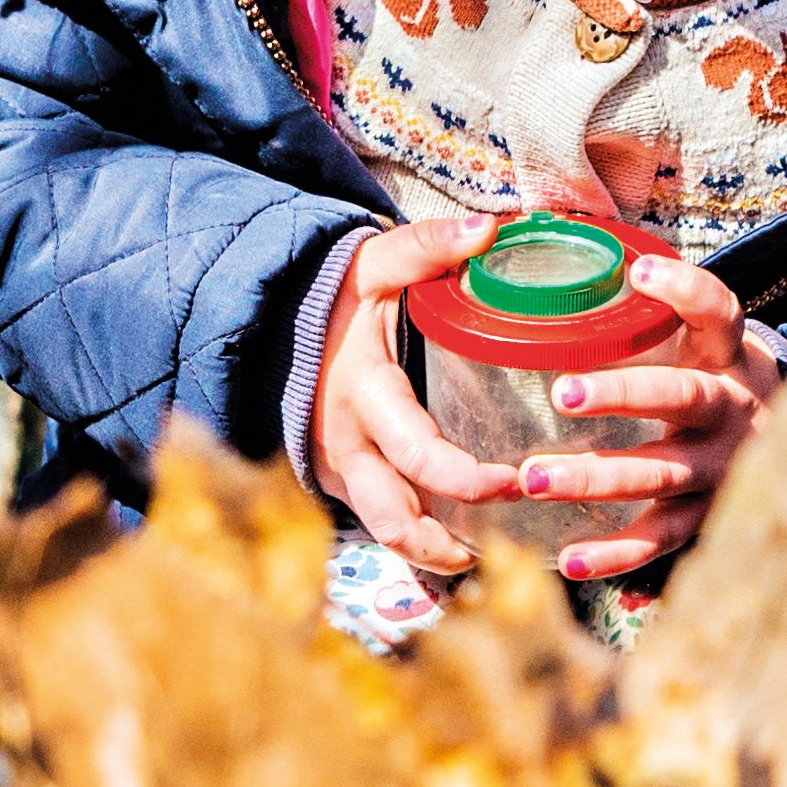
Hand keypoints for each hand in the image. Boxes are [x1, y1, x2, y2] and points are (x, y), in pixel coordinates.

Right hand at [299, 214, 527, 579]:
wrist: (273, 322)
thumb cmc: (336, 296)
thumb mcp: (375, 263)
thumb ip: (428, 245)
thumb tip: (489, 228)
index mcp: (364, 394)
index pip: (417, 453)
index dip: (466, 480)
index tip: (514, 480)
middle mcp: (348, 444)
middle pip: (396, 519)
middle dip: (451, 540)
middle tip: (509, 535)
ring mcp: (340, 470)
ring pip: (386, 534)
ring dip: (435, 555)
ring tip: (489, 558)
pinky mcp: (341, 481)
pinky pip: (381, 525)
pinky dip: (418, 546)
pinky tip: (462, 551)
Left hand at [500, 248, 779, 584]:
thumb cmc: (715, 378)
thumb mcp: (702, 340)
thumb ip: (650, 314)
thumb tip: (575, 264)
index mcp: (728, 355)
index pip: (718, 313)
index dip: (685, 292)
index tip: (639, 273)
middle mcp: (732, 408)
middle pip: (682, 398)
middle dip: (623, 396)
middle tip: (562, 393)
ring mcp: (721, 467)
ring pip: (661, 473)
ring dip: (597, 477)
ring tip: (535, 478)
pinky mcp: (708, 515)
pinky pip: (662, 538)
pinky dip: (617, 554)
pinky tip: (569, 559)